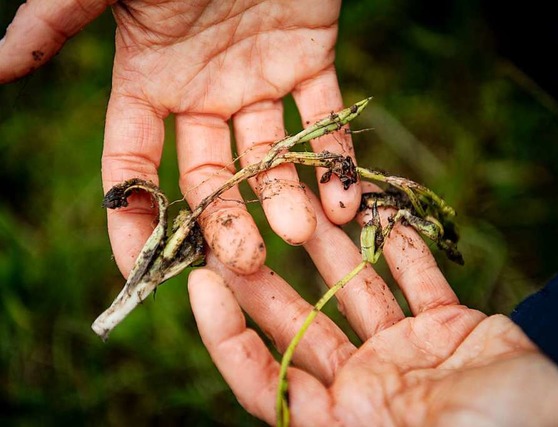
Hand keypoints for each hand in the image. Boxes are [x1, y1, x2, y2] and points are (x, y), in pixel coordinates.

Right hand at [0, 0, 359, 275]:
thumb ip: (53, 23)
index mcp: (150, 85)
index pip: (131, 170)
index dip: (133, 221)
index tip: (144, 270)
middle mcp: (204, 96)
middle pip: (210, 180)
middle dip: (226, 223)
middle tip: (248, 262)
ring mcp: (258, 85)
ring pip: (270, 160)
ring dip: (286, 201)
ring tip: (302, 234)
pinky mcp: (309, 65)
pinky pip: (324, 123)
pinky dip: (336, 162)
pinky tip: (345, 204)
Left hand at [188, 192, 557, 425]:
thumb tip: (291, 415)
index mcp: (343, 424)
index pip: (266, 378)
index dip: (225, 334)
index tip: (200, 282)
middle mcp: (367, 387)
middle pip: (299, 323)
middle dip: (263, 276)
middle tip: (229, 227)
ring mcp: (405, 352)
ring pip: (352, 290)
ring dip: (326, 247)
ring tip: (295, 202)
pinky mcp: (447, 325)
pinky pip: (413, 277)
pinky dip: (395, 244)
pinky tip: (372, 207)